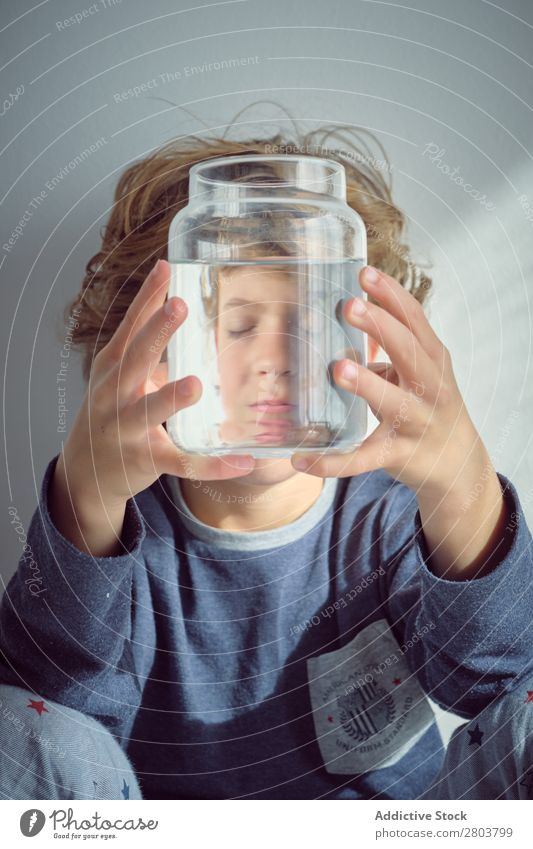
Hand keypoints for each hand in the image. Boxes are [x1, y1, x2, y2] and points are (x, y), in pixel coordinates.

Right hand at [59, 259, 254, 508]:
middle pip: (136, 359)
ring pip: (150, 411)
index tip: (165, 269)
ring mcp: (128, 429)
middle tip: (179, 306)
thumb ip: (144, 343)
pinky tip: (242, 462)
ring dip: (171, 397)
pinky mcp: (146, 460)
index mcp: (112, 369)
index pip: (129, 327)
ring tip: (195, 384)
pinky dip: (212, 465)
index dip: (146, 299)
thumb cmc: (108, 412)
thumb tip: (171, 300)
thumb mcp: (118, 375)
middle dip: (156, 332)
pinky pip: (182, 462)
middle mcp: (114, 395)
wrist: (85, 471)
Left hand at [291, 264, 485, 496]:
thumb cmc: (431, 405)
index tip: (365, 273)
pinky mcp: (398, 454)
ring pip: (391, 401)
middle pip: (408, 350)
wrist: (457, 461)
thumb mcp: (421, 370)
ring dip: (366, 384)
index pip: (414, 320)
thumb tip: (350, 317)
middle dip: (380, 327)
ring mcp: (415, 422)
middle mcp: (429, 387)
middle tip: (349, 306)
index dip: (391, 295)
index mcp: (432, 359)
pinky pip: (363, 459)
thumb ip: (392, 345)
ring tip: (339, 367)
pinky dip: (333, 462)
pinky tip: (302, 458)